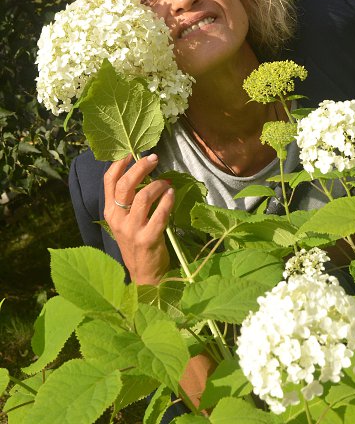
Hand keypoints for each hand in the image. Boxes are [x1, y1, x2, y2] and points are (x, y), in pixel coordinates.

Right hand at [103, 153, 173, 284]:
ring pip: (143, 196)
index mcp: (110, 212)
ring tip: (166, 183)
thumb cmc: (137, 242)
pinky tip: (172, 194)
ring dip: (158, 184)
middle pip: (126, 185)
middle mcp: (117, 219)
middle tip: (154, 159)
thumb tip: (142, 172)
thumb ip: (128, 200)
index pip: (109, 182)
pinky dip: (167, 200)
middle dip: (140, 167)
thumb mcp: (125, 221)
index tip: (132, 153)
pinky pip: (160, 213)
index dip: (119, 164)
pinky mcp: (148, 238)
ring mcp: (132, 230)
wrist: (145, 275)